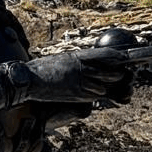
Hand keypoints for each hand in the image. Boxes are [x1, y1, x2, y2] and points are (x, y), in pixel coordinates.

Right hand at [8, 48, 127, 103]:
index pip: (107, 55)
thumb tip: (91, 62)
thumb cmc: (42, 68)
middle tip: (119, 74)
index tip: (123, 58)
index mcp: (78, 56)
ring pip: (104, 87)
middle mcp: (81, 69)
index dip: (118, 57)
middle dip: (117, 74)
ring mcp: (79, 84)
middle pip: (111, 72)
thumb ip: (78, 61)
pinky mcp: (75, 96)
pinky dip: (95, 94)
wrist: (28, 80)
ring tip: (102, 84)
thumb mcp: (62, 59)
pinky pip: (93, 96)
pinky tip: (91, 91)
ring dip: (105, 86)